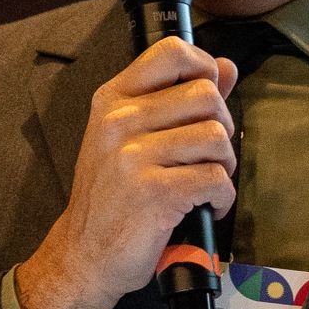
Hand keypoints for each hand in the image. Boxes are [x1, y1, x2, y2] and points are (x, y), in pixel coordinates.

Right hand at [16, 36, 236, 308]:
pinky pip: (216, 179)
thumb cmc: (111, 197)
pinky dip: (221, 199)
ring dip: (223, 166)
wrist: (83, 255)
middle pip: (206, 96)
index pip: (171, 52)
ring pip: (217, 137)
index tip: (208, 93)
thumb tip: (225, 67)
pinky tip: (204, 207)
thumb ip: (177, 98)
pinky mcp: (155, 193)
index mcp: (112, 100)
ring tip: (202, 184)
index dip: (204, 68)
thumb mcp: (129, 138)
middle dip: (221, 127)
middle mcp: (119, 121)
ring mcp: (134, 157)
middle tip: (205, 155)